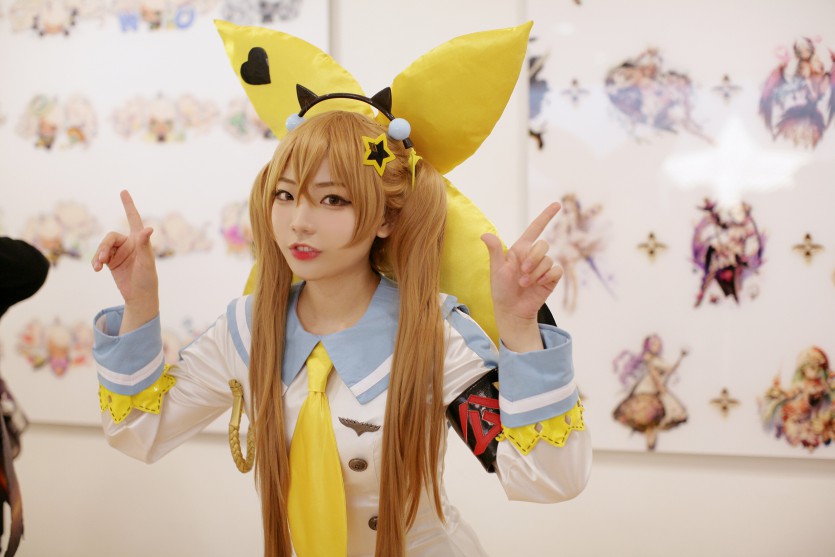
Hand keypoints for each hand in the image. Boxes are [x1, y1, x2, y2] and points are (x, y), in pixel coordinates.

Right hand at [92, 190, 158, 330]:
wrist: (139, 296)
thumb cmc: (147, 279)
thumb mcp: (146, 262)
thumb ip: (144, 245)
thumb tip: (148, 228)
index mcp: (140, 240)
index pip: (133, 219)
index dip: (128, 205)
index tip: (123, 191)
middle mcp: (129, 243)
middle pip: (111, 237)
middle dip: (105, 246)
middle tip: (103, 258)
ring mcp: (119, 252)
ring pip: (103, 246)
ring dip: (98, 254)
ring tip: (98, 265)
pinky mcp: (111, 261)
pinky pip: (99, 256)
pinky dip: (95, 261)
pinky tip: (96, 269)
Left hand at [482, 203, 562, 350]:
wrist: (511, 310)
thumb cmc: (501, 289)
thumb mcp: (496, 269)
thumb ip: (494, 250)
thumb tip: (485, 234)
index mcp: (520, 249)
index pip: (535, 228)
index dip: (546, 216)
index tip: (557, 204)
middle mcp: (533, 255)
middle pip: (543, 245)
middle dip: (533, 259)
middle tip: (521, 273)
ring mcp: (543, 267)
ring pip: (548, 259)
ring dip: (536, 272)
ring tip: (524, 284)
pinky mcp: (551, 278)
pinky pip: (556, 270)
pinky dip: (547, 277)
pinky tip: (539, 284)